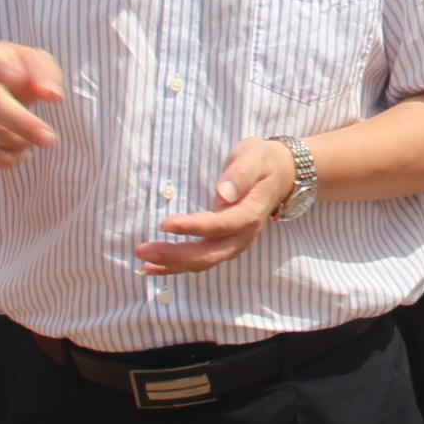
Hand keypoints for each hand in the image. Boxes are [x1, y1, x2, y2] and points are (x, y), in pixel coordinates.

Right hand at [0, 41, 65, 167]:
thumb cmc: (8, 74)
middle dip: (22, 123)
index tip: (19, 78)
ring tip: (37, 138)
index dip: (2, 67)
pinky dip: (8, 158)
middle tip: (49, 138)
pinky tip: (22, 154)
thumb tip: (52, 94)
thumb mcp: (25, 62)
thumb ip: (43, 70)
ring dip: (22, 142)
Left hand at [144, 137, 296, 274]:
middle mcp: (244, 234)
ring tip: (144, 261)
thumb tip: (223, 193)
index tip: (165, 224)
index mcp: (251, 212)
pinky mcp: (224, 244)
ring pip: (205, 261)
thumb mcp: (253, 156)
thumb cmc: (262, 161)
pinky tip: (155, 266)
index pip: (221, 225)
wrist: (280, 174)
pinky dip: (178, 265)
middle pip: (210, 253)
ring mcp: (235, 242)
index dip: (194, 227)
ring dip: (174, 264)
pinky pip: (202, 260)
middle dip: (176, 255)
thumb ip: (240, 173)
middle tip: (143, 249)